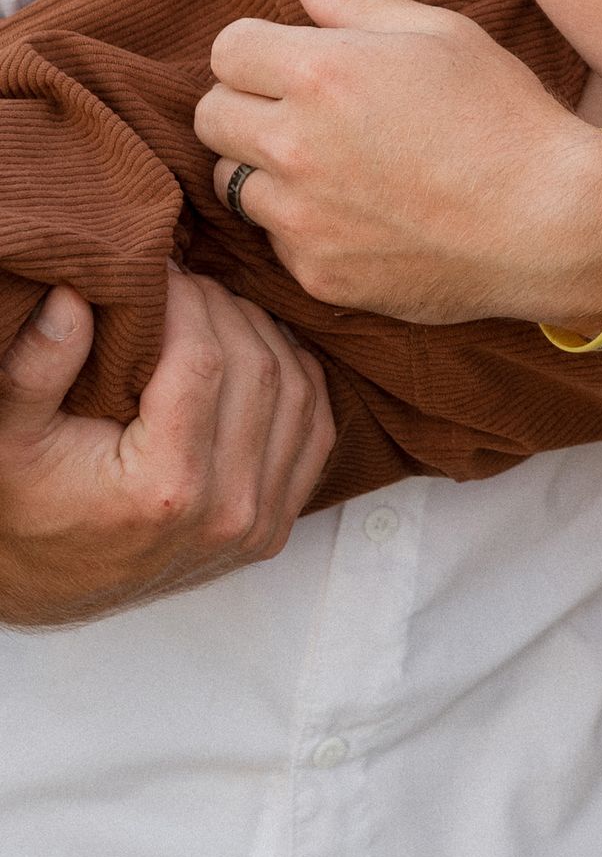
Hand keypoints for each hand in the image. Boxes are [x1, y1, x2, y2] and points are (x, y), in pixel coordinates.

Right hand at [0, 269, 335, 626]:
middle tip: (183, 283)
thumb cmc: (26, 506)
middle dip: (222, 309)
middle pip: (258, 368)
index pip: (204, 359)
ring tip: (213, 312)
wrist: (50, 584)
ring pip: (297, 393)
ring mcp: (258, 524)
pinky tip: (259, 352)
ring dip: (263, 336)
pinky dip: (298, 380)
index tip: (159, 271)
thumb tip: (74, 294)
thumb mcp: (6, 437)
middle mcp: (225, 511)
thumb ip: (34, 368)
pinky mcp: (275, 528)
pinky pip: (315, 432)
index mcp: (164, 487)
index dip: (186, 300)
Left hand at [195, 0, 601, 326]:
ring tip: (335, 167)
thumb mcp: (439, 34)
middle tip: (307, 113)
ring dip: (269, 170)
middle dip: (248, 106)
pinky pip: (277, 241)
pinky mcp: (317, 273)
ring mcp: (301, 218)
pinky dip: (304, 226)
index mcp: (321, 72)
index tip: (297, 63)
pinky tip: (362, 215)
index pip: (227, 50)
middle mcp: (295, 145)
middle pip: (211, 116)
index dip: (260, 50)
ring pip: (234, 183)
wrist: (552, 223)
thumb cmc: (504, 117)